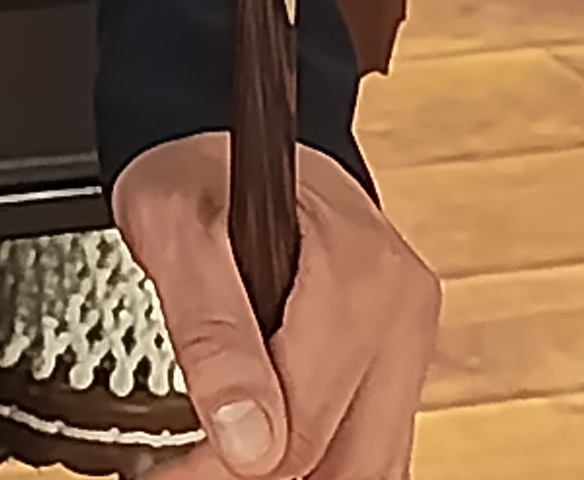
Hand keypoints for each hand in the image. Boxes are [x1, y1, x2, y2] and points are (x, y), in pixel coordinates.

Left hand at [113, 135, 438, 476]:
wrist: (226, 136)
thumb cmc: (200, 171)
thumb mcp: (174, 229)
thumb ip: (211, 332)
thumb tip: (247, 442)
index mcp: (357, 277)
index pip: (303, 426)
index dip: (230, 469)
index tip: (175, 474)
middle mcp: (401, 311)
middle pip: (349, 459)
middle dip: (268, 477)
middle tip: (198, 471)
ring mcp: (409, 336)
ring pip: (371, 463)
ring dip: (300, 475)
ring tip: (227, 463)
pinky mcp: (400, 356)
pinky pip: (374, 442)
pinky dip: (324, 460)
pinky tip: (269, 449)